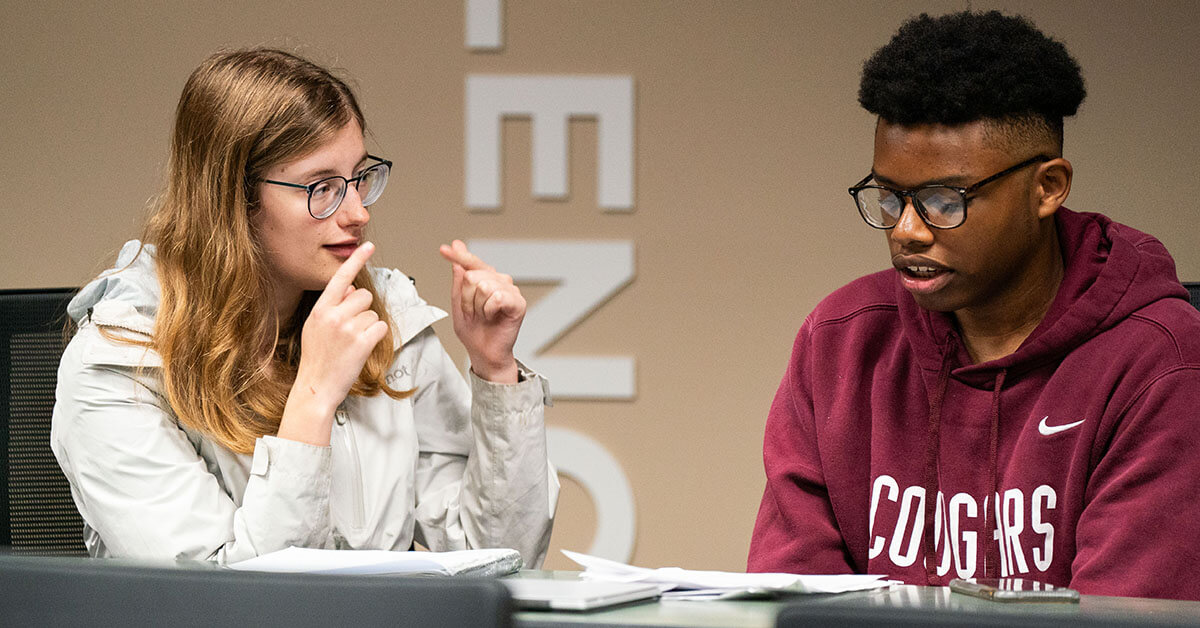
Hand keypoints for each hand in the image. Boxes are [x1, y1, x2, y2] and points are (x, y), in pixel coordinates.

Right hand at [279, 242, 388, 445]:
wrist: (316, 387)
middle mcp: (333, 315)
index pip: (340, 278)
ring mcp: (348, 329)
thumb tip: (353, 288)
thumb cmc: (317, 358)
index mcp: (320, 309)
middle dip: (363, 309)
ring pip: (373, 312)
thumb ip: (333, 306)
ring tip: (352, 342)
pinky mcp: (362, 342)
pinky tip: (363, 347)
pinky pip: (380, 327)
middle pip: (364, 295)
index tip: (368, 245)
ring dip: (368, 325)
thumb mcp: (316, 327)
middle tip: (351, 328)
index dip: (356, 260)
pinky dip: (376, 336)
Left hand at [439, 240, 523, 383]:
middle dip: (467, 299)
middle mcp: (499, 281)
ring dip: (477, 307)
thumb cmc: (473, 330)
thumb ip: (458, 279)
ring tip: (483, 316)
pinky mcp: (518, 302)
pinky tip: (493, 317)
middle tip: (473, 312)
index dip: (458, 255)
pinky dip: (489, 310)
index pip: (471, 262)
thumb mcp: (458, 303)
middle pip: (472, 276)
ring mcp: (510, 290)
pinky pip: (497, 297)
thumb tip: (457, 253)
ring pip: (484, 286)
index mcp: (485, 278)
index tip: (444, 249)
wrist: (484, 352)